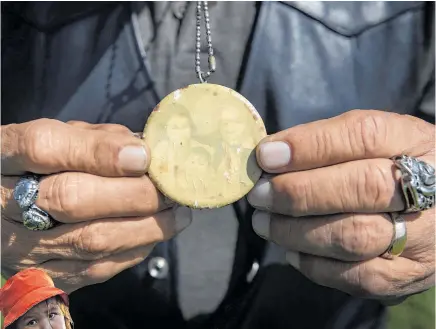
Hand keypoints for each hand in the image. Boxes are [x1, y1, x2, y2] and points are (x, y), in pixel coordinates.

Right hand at [1, 119, 191, 292]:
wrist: (7, 213)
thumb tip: (144, 152)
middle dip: (134, 194)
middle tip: (170, 189)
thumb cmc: (43, 168)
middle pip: (72, 198)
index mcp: (6, 155)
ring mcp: (21, 246)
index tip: (144, 156)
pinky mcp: (42, 276)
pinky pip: (95, 268)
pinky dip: (134, 249)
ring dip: (146, 226)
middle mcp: (4, 203)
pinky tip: (152, 234)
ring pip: (90, 240)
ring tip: (176, 212)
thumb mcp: (62, 138)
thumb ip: (97, 139)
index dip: (100, 152)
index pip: (46, 147)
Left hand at [248, 110, 434, 301]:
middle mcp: (429, 189)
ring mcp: (423, 237)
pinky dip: (314, 265)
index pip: (364, 135)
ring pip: (353, 237)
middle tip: (258, 195)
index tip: (265, 156)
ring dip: (295, 231)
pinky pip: (358, 277)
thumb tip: (270, 157)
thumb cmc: (389, 168)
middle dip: (296, 192)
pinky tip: (291, 251)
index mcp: (413, 142)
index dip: (309, 146)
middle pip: (360, 187)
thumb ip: (326, 143)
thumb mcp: (372, 141)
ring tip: (263, 222)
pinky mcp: (410, 275)